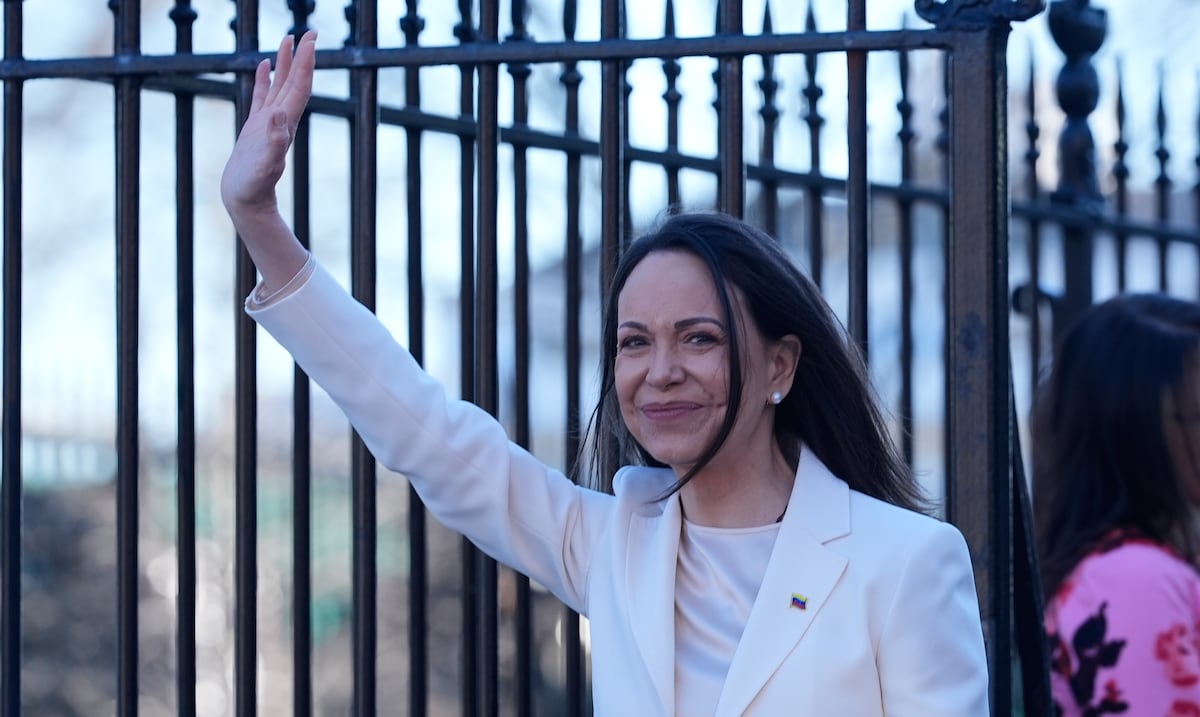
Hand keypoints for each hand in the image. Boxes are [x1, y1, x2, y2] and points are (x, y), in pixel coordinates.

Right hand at [220, 31, 316, 220]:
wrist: (246, 202)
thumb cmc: (254, 187)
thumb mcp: (266, 165)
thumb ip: (275, 143)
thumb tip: (281, 116)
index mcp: (285, 123)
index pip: (299, 86)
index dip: (306, 63)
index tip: (312, 40)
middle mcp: (280, 120)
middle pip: (294, 81)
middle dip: (301, 56)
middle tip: (309, 31)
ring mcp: (268, 123)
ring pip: (279, 85)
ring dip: (285, 63)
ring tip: (287, 39)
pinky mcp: (255, 128)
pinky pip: (261, 96)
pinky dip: (264, 78)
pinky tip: (264, 65)